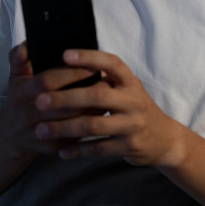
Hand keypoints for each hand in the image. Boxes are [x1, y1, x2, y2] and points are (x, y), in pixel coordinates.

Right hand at [0, 42, 104, 157]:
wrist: (10, 135)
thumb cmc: (19, 99)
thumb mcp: (15, 78)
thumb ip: (19, 58)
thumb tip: (26, 45)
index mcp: (20, 94)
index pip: (48, 81)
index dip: (71, 73)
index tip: (92, 65)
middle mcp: (27, 115)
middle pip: (63, 103)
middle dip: (87, 91)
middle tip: (108, 80)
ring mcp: (39, 133)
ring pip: (72, 121)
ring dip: (93, 108)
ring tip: (110, 95)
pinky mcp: (50, 147)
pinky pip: (75, 135)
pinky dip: (90, 123)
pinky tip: (103, 111)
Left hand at [30, 49, 184, 166]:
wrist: (164, 139)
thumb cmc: (137, 109)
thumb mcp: (129, 90)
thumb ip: (107, 80)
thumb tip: (70, 63)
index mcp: (131, 83)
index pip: (112, 63)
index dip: (89, 57)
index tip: (65, 54)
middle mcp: (134, 101)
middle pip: (97, 96)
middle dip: (65, 98)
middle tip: (39, 101)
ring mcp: (132, 125)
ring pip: (94, 125)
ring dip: (65, 128)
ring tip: (41, 129)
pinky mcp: (129, 146)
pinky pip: (99, 149)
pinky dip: (78, 150)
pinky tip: (62, 151)